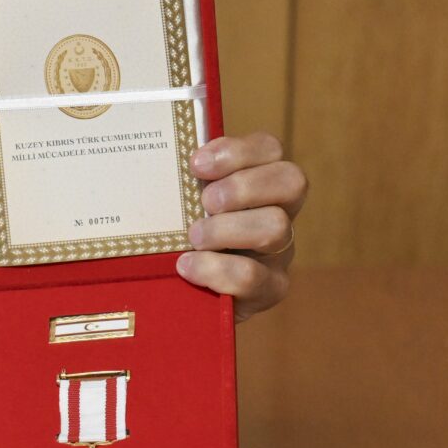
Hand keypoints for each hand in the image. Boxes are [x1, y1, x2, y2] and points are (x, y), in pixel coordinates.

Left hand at [176, 132, 305, 321]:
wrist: (184, 298)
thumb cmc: (179, 240)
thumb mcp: (180, 206)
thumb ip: (181, 184)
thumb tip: (156, 163)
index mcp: (259, 182)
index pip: (269, 149)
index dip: (237, 150)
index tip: (195, 164)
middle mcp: (279, 211)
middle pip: (291, 180)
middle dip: (243, 187)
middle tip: (205, 203)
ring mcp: (279, 251)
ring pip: (276, 227)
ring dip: (227, 229)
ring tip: (193, 238)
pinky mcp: (269, 288)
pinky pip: (253, 276)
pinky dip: (215, 269)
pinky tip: (187, 267)